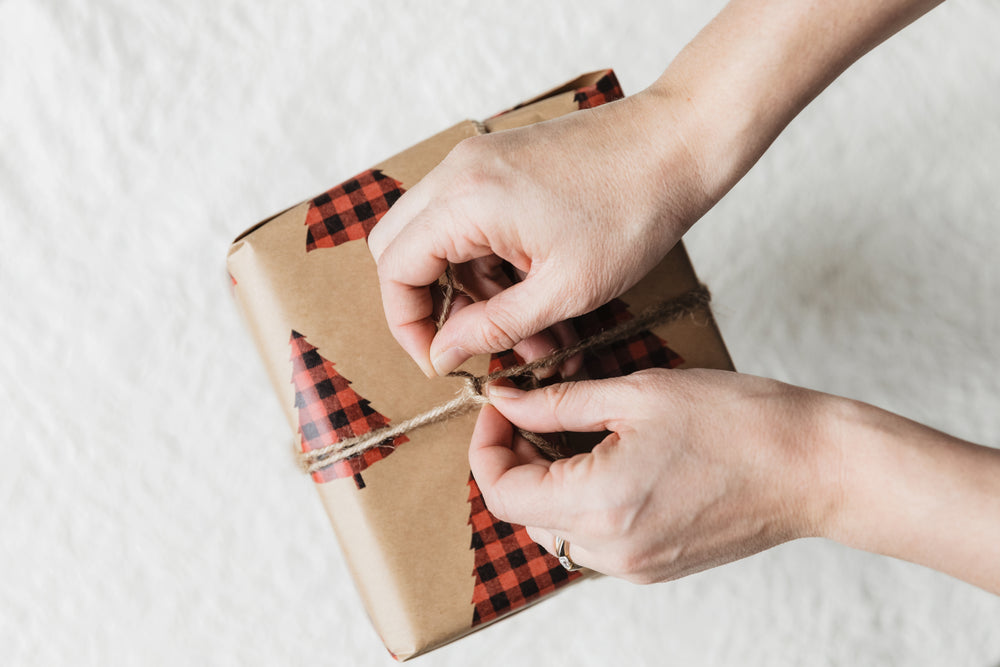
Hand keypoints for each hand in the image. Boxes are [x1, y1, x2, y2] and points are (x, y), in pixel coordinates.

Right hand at [367, 90, 715, 376]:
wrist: (677, 144)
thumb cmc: (632, 213)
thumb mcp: (564, 290)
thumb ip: (492, 327)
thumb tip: (441, 354)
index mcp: (466, 200)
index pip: (395, 270)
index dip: (408, 326)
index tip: (439, 362)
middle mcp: (458, 171)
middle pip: (399, 248)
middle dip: (429, 304)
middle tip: (469, 343)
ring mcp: (477, 161)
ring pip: (438, 238)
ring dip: (470, 290)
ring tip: (531, 334)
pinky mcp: (499, 162)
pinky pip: (468, 220)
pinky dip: (489, 263)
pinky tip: (536, 297)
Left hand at [470, 369, 839, 582]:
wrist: (814, 467)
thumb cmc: (737, 422)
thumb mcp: (636, 393)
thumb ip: (557, 403)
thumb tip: (507, 402)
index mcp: (600, 504)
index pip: (501, 492)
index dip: (487, 446)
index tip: (499, 409)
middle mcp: (612, 550)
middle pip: (523, 515)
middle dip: (513, 463)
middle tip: (529, 414)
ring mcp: (635, 566)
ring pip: (555, 531)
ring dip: (545, 485)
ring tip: (565, 434)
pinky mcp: (655, 567)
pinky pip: (593, 542)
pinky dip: (580, 504)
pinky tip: (600, 462)